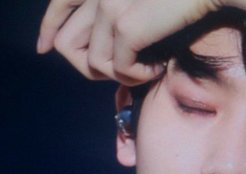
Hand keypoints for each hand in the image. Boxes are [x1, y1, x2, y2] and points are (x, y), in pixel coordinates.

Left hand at [37, 0, 223, 82]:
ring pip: (94, 65)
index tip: (43, 47)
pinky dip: (139, 77)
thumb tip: (99, 59)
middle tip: (124, 72)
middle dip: (92, 68)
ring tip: (147, 66)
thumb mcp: (140, 10)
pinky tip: (158, 68)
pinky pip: (119, 70)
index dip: (49, 28)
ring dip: (122, 75)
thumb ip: (116, 21)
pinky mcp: (122, 24)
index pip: (59, 3)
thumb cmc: (183, 4)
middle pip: (68, 45)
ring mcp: (107, 4)